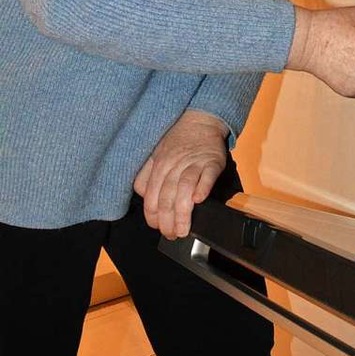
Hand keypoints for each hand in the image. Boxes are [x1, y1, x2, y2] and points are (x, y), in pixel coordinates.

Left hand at [133, 110, 228, 239]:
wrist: (200, 120)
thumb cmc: (177, 140)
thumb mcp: (154, 154)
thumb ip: (145, 175)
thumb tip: (141, 195)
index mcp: (159, 166)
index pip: (152, 197)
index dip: (154, 216)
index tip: (159, 228)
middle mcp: (174, 165)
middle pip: (167, 197)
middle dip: (168, 221)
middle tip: (172, 235)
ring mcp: (194, 163)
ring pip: (185, 189)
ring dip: (183, 212)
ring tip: (184, 229)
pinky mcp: (212, 161)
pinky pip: (207, 175)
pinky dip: (202, 188)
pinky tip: (199, 200)